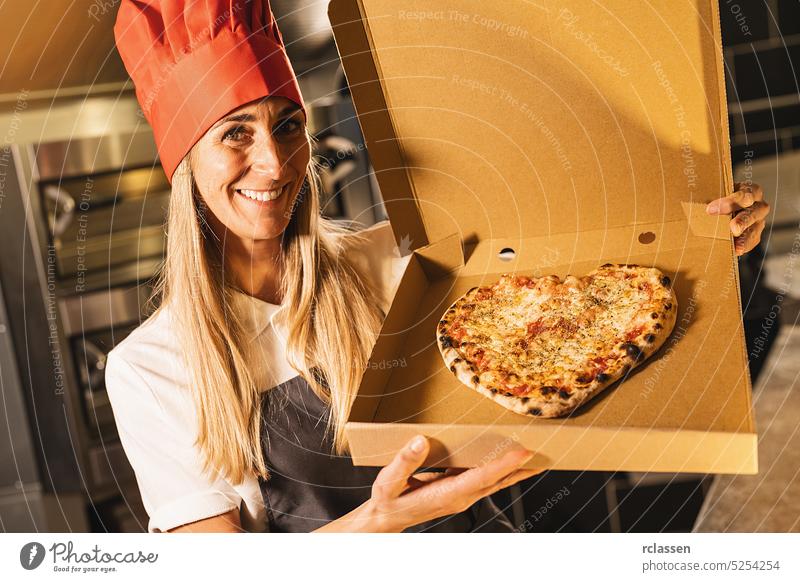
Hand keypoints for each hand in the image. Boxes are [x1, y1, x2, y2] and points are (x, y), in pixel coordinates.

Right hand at [362, 435, 539, 531]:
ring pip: (494, 482)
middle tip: (544, 452)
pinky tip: (505, 460)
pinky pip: (485, 481)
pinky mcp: (458, 492)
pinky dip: (500, 471)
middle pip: (498, 481)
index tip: (525, 453)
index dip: (504, 464)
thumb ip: (405, 461)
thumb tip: (420, 440)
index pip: (483, 477)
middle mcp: (460, 497)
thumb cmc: (388, 501)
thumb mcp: (388, 481)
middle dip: (521, 468)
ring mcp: (461, 496)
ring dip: (514, 471)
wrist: (385, 519)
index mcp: (446, 494)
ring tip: (535, 458)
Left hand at [705, 182, 768, 255]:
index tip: (710, 209)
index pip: (745, 192)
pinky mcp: (755, 233)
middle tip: (733, 228)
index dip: (730, 201)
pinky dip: (745, 245)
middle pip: (754, 211)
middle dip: (743, 220)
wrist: (717, 211)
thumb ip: (707, 196)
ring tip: (737, 245)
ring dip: (746, 236)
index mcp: (748, 189)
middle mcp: (757, 204)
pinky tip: (737, 250)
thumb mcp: (712, 193)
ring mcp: (758, 219)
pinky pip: (753, 239)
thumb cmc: (715, 198)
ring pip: (756, 227)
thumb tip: (689, 200)